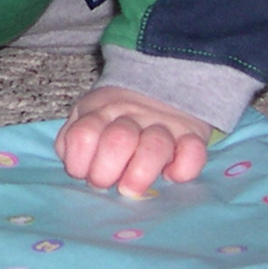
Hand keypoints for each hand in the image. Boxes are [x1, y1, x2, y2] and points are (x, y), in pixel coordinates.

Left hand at [55, 85, 211, 196]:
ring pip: (155, 146)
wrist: (160, 81)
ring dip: (140, 173)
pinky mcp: (193, 135)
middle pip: (119, 141)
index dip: (80, 161)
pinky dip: (182, 169)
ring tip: (130, 187)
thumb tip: (76, 164)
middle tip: (108, 182)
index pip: (84, 136)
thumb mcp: (86, 116)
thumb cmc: (115, 114)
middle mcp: (132, 115)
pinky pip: (193, 152)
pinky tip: (170, 175)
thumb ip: (74, 139)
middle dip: (106, 172)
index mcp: (101, 111)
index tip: (84, 172)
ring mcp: (164, 125)